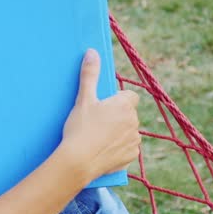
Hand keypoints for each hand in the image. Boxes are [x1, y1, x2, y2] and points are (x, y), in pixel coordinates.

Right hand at [60, 49, 140, 183]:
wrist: (78, 161)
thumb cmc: (80, 127)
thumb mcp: (83, 98)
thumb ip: (90, 74)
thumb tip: (92, 52)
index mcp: (124, 105)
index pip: (130, 96)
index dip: (117, 99)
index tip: (103, 105)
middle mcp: (133, 122)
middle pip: (128, 114)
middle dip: (117, 115)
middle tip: (97, 120)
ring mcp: (134, 140)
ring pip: (129, 130)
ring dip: (119, 131)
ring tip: (98, 136)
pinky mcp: (131, 157)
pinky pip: (128, 147)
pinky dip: (118, 147)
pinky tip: (103, 148)